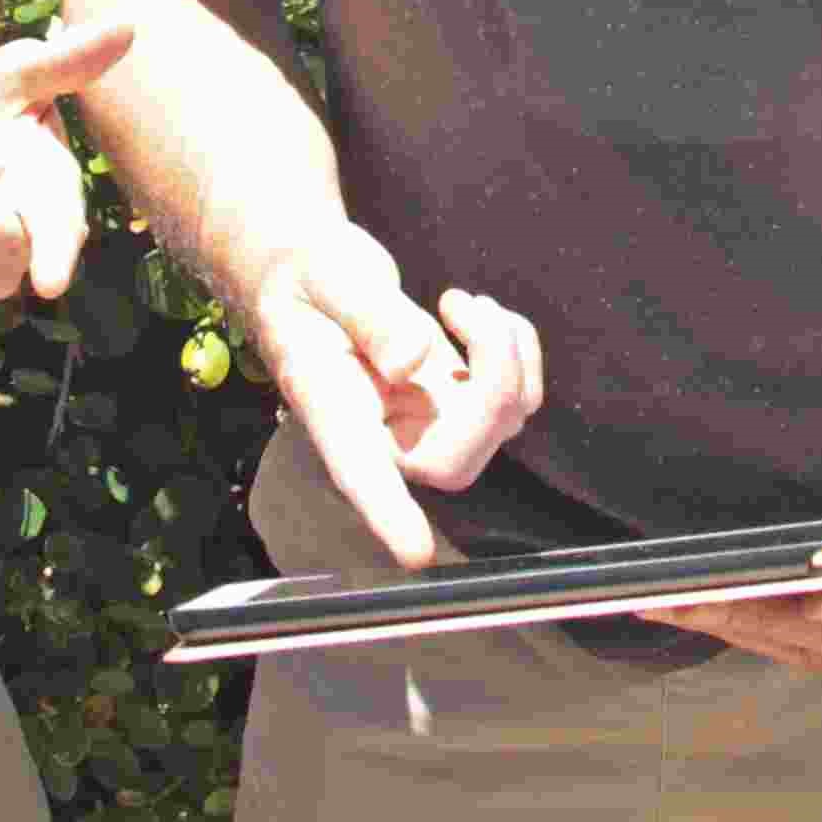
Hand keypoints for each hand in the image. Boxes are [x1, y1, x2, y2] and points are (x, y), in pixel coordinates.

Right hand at [250, 237, 541, 567]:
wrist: (307, 269)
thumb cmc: (304, 275)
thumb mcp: (326, 275)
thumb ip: (368, 313)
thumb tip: (414, 361)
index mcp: (332, 411)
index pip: (361, 474)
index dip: (388, 513)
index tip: (414, 552)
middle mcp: (382, 433)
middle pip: (454, 459)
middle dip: (493, 384)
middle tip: (468, 307)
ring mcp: (424, 422)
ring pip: (498, 426)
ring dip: (509, 357)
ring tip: (462, 303)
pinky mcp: (455, 401)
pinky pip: (514, 397)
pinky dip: (517, 348)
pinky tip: (477, 313)